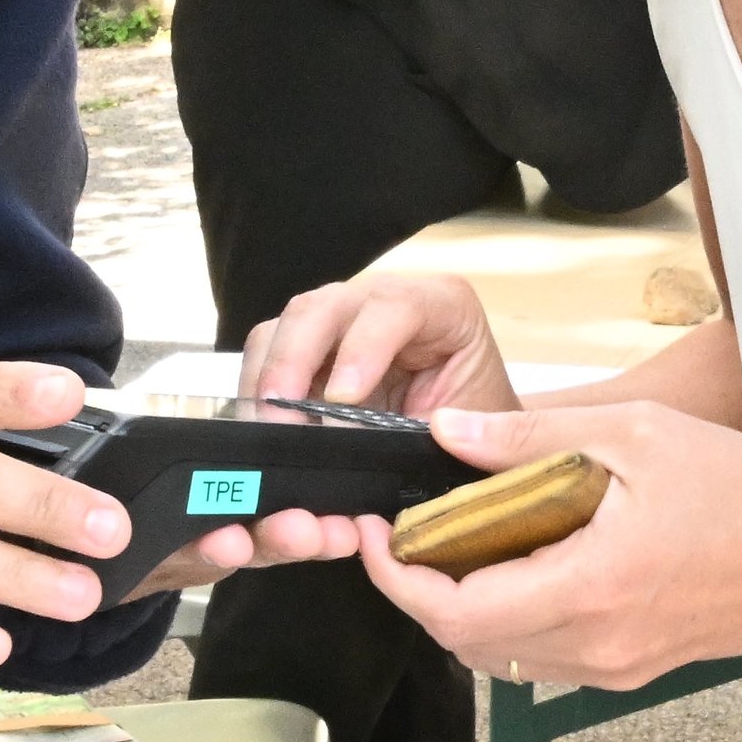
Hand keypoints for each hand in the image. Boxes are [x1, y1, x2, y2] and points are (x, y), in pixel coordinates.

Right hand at [238, 273, 519, 418]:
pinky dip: (257, 392)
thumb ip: (435, 431)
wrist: (477, 440)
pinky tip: (260, 429)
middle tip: (280, 415)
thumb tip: (362, 440)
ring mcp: (341, 321)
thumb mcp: (476, 430)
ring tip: (265, 430)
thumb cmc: (484, 429)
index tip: (343, 398)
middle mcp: (384, 301)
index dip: (364, 347)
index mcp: (443, 307)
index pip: (397, 307)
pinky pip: (267, 356)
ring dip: (267, 378)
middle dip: (294, 359)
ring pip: (284, 326)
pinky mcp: (311, 351)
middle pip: (324, 307)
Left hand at [346, 403, 741, 692]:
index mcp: (589, 587)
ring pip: (502, 656)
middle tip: (409, 534)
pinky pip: (546, 656)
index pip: (454, 610)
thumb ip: (531, 439)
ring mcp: (614, 667)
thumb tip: (451, 432)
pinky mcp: (632, 669)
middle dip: (423, 591)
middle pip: (465, 642)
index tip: (375, 535)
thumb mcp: (636, 435)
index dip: (396, 578)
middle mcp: (596, 645)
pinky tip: (528, 563)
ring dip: (467, 608)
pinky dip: (515, 617)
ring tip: (463, 544)